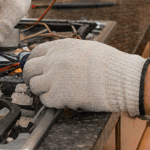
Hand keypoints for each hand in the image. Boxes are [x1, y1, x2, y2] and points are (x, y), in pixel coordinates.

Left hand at [23, 38, 148, 115]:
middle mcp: (54, 60)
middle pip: (29, 69)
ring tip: (54, 93)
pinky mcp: (58, 95)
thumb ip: (67, 53)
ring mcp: (54, 78)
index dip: (35, 62)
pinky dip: (51, 102)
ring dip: (42, 90)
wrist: (121, 79)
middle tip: (38, 83)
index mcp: (61, 46)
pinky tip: (62, 100)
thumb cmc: (110, 65)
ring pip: (34, 86)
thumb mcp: (86, 48)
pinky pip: (45, 100)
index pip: (35, 52)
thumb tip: (57, 60)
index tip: (36, 69)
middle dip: (32, 77)